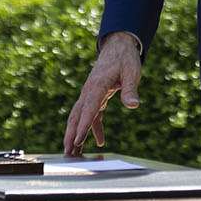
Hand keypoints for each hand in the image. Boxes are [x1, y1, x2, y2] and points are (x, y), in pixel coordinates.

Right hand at [63, 32, 143, 154]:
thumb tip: (133, 105)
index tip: (77, 142)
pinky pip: (92, 115)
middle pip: (77, 116)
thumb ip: (130, 89)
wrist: (119, 46)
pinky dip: (93, 128)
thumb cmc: (125, 58)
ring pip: (80, 117)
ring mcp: (90, 94)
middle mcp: (89, 91)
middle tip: (67, 153)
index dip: (83, 127)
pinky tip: (101, 142)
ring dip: (76, 135)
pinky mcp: (96, 96)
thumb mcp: (132, 72)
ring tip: (74, 154)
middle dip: (71, 135)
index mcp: (96, 85)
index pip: (88, 109)